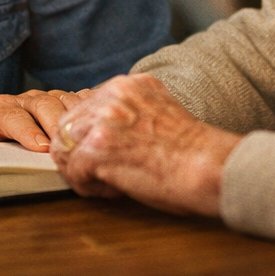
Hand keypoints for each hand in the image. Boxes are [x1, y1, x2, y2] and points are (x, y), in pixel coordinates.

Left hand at [0, 88, 91, 150]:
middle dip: (52, 123)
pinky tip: (99, 119)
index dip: (26, 130)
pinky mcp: (67, 100)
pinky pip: (82, 98)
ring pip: (63, 99)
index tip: (40, 147)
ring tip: (84, 134)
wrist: (7, 134)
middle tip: (64, 143)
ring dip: (74, 116)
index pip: (10, 115)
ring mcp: (49, 97)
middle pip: (41, 103)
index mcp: (0, 110)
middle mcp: (26, 100)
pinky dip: (91, 107)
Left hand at [49, 74, 239, 215]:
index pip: (86, 106)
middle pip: (68, 124)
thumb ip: (130, 113)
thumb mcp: (159, 114)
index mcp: (129, 84)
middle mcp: (113, 94)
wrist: (209, 167)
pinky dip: (87, 187)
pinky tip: (113, 190)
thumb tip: (102, 132)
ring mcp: (103, 119)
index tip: (106, 155)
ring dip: (81, 170)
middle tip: (103, 173)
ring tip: (108, 182)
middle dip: (79, 152)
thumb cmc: (192, 153)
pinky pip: (72, 170)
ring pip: (65, 146)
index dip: (90, 135)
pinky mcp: (98, 147)